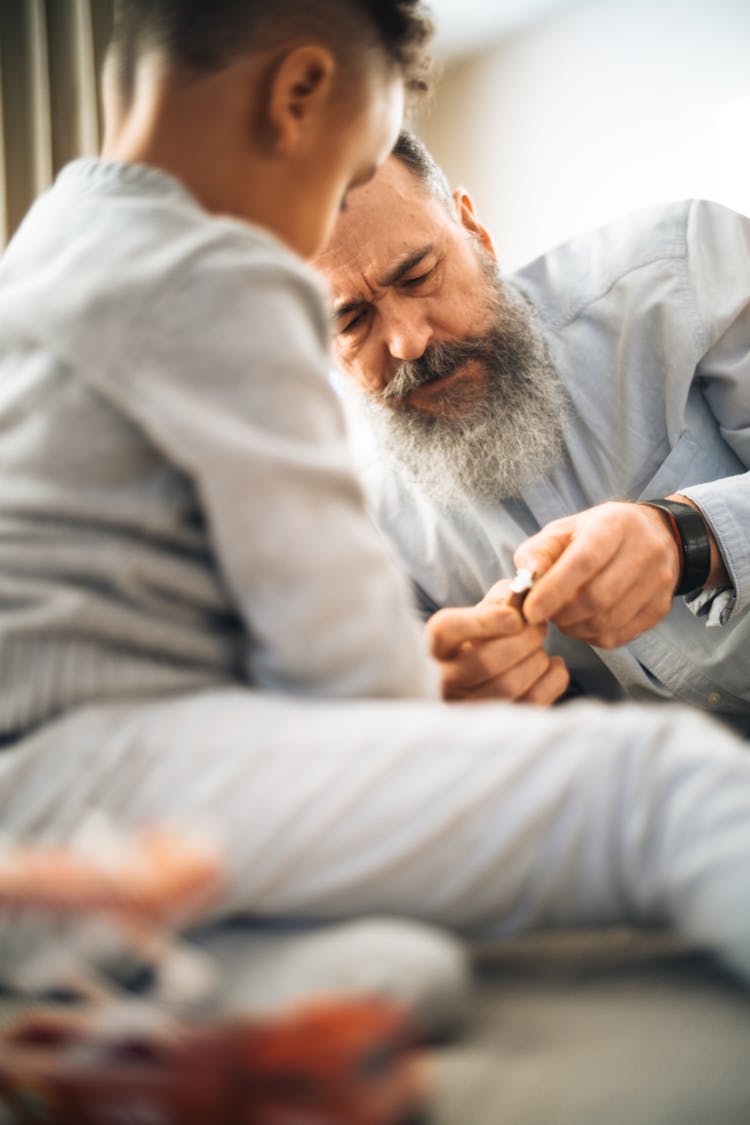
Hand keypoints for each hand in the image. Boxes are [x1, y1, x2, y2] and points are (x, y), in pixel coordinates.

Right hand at [426, 579, 569, 703]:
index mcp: (433, 646)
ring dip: (537, 660)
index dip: (484, 621)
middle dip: (524, 639)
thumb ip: (498, 598)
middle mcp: (442, 681)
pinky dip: (552, 680)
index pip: (447, 630)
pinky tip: (553, 667)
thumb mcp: (479, 616)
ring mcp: (466, 708)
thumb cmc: (479, 642)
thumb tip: (518, 595)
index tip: (515, 616)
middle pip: (485, 661)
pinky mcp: (496, 726)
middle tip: (539, 627)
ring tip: (541, 649)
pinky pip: (531, 704)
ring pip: (508, 685)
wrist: (476, 685)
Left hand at [514, 501, 680, 647]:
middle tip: (544, 613)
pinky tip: (582, 622)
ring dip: (574, 627)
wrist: (655, 535)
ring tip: (562, 615)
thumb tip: (524, 581)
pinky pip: (617, 636)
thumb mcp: (564, 530)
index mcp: (614, 525)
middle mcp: (644, 551)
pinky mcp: (659, 608)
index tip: (530, 612)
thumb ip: (538, 552)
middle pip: (596, 598)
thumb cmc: (597, 533)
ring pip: (606, 622)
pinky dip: (590, 636)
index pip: (584, 562)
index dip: (554, 590)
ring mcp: (657, 582)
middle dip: (561, 613)